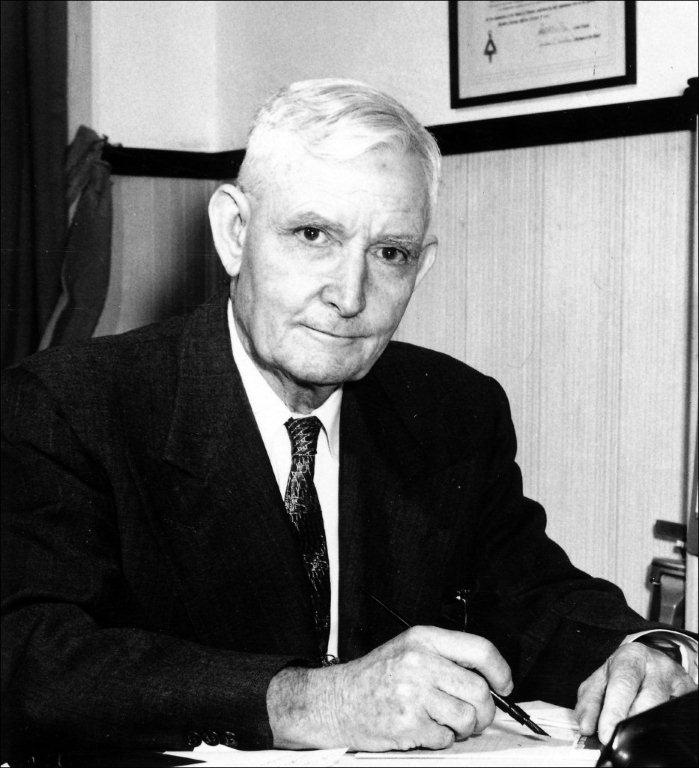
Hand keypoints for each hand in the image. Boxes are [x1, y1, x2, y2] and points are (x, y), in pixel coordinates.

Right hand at [266, 625, 512, 750]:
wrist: (337, 700)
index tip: (504, 685)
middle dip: (484, 710)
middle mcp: (419, 662)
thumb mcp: (409, 649)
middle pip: (479, 690)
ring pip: (468, 718)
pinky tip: (423, 728)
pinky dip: (440, 738)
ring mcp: (413, 693)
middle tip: (473, 714)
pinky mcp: (407, 724)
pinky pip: (446, 738)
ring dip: (464, 727)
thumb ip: (445, 657)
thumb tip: (490, 679)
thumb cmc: (376, 676)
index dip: (501, 671)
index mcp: (423, 638)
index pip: (480, 650)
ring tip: (446, 721)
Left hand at [575, 640, 696, 743]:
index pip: (623, 684)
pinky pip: (678, 714)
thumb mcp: (600, 680)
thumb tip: (586, 726)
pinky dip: (664, 725)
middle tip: (617, 739)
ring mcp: (678, 681)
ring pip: (665, 709)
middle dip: (631, 721)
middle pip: (649, 699)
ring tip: (633, 735)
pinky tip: (653, 728)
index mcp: (631, 657)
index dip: (614, 711)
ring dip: (648, 725)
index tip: (606, 733)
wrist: (649, 660)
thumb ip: (589, 701)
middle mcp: (658, 666)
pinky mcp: (690, 693)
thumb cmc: (622, 672)